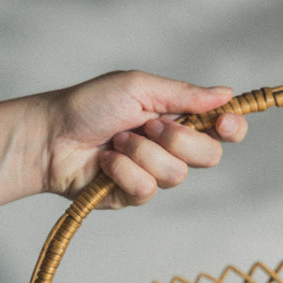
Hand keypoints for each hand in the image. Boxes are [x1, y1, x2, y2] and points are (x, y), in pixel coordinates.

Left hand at [43, 70, 246, 208]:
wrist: (51, 136)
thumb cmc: (89, 105)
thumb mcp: (138, 87)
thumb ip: (184, 93)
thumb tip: (226, 93)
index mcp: (177, 117)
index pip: (222, 129)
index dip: (232, 128)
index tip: (225, 123)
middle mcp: (171, 147)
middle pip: (209, 156)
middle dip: (179, 140)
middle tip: (149, 125)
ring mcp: (154, 173)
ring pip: (176, 174)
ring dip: (142, 152)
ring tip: (116, 141)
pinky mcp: (134, 195)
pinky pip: (148, 189)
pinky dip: (124, 171)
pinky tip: (105, 163)